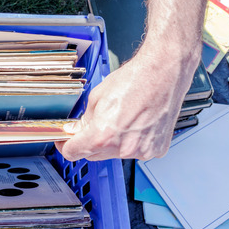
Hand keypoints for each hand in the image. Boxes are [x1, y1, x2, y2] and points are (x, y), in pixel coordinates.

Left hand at [56, 51, 197, 160]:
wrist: (163, 73)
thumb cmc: (135, 80)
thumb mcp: (97, 98)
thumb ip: (84, 120)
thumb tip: (76, 130)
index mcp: (102, 136)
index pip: (73, 152)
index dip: (65, 145)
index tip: (65, 141)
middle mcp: (121, 148)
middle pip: (94, 155)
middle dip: (89, 142)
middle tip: (94, 125)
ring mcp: (141, 151)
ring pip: (116, 153)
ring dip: (113, 142)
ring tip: (123, 119)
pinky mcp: (156, 149)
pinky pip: (137, 151)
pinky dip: (133, 141)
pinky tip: (137, 123)